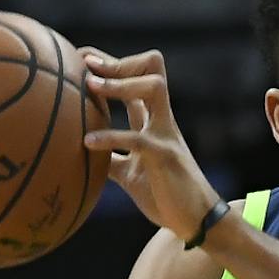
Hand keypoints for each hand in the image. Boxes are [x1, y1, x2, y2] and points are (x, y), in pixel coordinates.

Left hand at [80, 48, 220, 244]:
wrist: (198, 221)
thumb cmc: (166, 196)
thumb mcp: (131, 173)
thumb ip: (112, 158)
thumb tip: (80, 153)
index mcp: (154, 122)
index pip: (137, 78)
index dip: (112, 63)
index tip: (82, 57)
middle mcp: (162, 120)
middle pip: (152, 69)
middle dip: (117, 62)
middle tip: (86, 66)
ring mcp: (166, 135)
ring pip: (153, 87)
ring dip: (120, 83)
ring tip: (90, 87)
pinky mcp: (165, 155)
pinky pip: (137, 137)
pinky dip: (110, 137)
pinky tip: (87, 143)